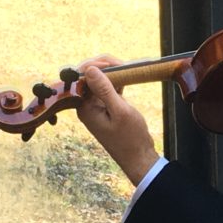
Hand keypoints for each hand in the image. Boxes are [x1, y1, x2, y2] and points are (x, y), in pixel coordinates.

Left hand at [76, 64, 159, 185]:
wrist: (139, 158)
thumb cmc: (130, 138)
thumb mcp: (120, 111)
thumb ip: (104, 89)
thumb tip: (90, 69)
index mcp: (84, 107)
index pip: (83, 77)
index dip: (97, 65)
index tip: (116, 63)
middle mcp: (86, 106)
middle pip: (90, 76)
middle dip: (105, 66)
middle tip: (124, 65)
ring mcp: (96, 106)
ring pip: (100, 80)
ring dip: (113, 72)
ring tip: (127, 69)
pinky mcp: (106, 107)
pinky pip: (108, 88)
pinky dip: (117, 82)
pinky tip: (127, 79)